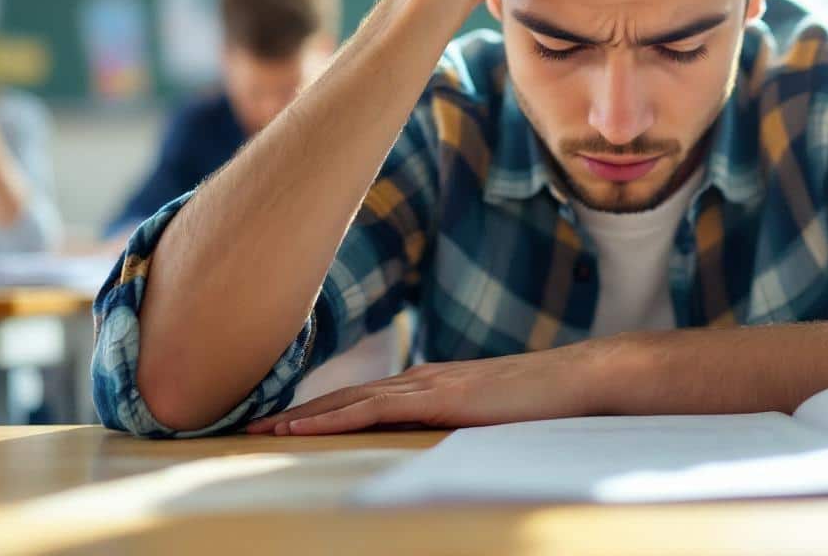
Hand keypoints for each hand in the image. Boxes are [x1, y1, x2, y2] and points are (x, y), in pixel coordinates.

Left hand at [247, 338, 618, 435]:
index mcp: (431, 385)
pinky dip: (329, 418)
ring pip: (348, 401)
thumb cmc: (543, 405)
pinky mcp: (438, 397)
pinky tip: (298, 428)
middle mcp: (420, 379)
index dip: (319, 413)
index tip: (280, 427)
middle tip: (249, 428)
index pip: (362, 401)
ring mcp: (427, 384)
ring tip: (258, 431)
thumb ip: (458, 427)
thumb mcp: (489, 420)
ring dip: (299, 416)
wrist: (578, 380)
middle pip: (344, 398)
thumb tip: (436, 448)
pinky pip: (371, 409)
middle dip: (295, 414)